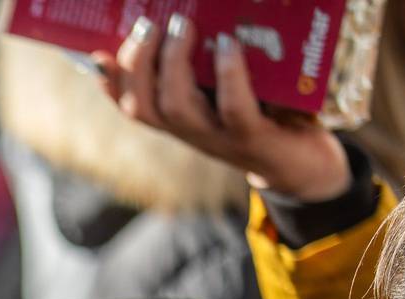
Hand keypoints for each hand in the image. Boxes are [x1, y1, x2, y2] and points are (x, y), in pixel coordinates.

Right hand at [93, 15, 349, 201]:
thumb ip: (206, 71)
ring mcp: (219, 138)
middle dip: (137, 64)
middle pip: (143, 106)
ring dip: (172, 64)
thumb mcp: (230, 94)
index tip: (101, 52)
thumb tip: (183, 25)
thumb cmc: (266, 117)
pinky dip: (227, 75)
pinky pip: (234, 108)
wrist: (304, 168)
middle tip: (149, 24)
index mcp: (179, 123)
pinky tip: (226, 45)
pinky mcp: (254, 138)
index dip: (111, 83)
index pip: (132, 106)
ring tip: (180, 26)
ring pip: (176, 108)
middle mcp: (191, 133)